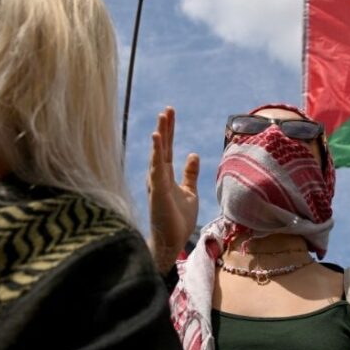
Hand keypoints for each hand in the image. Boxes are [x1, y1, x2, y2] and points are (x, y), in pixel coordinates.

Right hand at [147, 107, 199, 273]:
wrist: (172, 241)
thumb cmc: (178, 219)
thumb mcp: (190, 191)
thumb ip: (189, 173)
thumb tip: (193, 154)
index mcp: (165, 175)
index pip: (166, 148)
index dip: (168, 131)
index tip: (170, 113)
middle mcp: (158, 176)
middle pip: (161, 147)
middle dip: (165, 128)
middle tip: (167, 109)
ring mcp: (156, 183)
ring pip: (157, 154)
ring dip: (160, 136)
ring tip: (162, 118)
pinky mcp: (157, 191)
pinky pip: (157, 168)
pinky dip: (157, 153)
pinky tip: (158, 139)